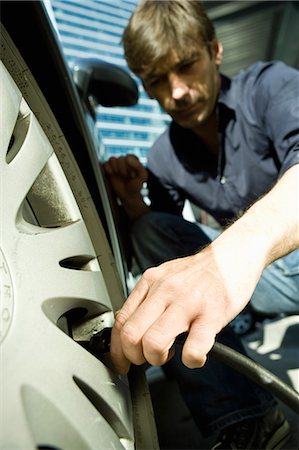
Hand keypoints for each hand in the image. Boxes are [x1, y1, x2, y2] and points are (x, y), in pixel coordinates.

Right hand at [103, 154, 147, 202]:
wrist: (130, 196)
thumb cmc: (137, 186)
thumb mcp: (142, 176)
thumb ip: (138, 166)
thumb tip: (127, 158)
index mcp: (134, 161)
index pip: (128, 157)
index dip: (129, 166)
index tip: (132, 175)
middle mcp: (124, 162)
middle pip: (120, 159)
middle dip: (123, 169)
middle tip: (126, 177)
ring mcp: (116, 166)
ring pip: (112, 160)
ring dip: (115, 169)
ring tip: (119, 176)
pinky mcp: (109, 170)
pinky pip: (105, 165)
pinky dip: (108, 170)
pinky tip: (112, 175)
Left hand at [110, 234, 262, 373]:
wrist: (233, 257)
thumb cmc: (199, 273)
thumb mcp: (164, 277)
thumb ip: (146, 299)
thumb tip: (129, 327)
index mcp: (150, 282)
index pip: (121, 320)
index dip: (118, 349)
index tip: (122, 362)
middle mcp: (164, 290)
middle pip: (131, 335)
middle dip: (136, 357)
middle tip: (149, 357)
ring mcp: (187, 303)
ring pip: (154, 343)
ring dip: (158, 359)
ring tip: (171, 354)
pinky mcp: (212, 315)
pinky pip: (193, 349)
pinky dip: (191, 360)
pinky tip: (195, 354)